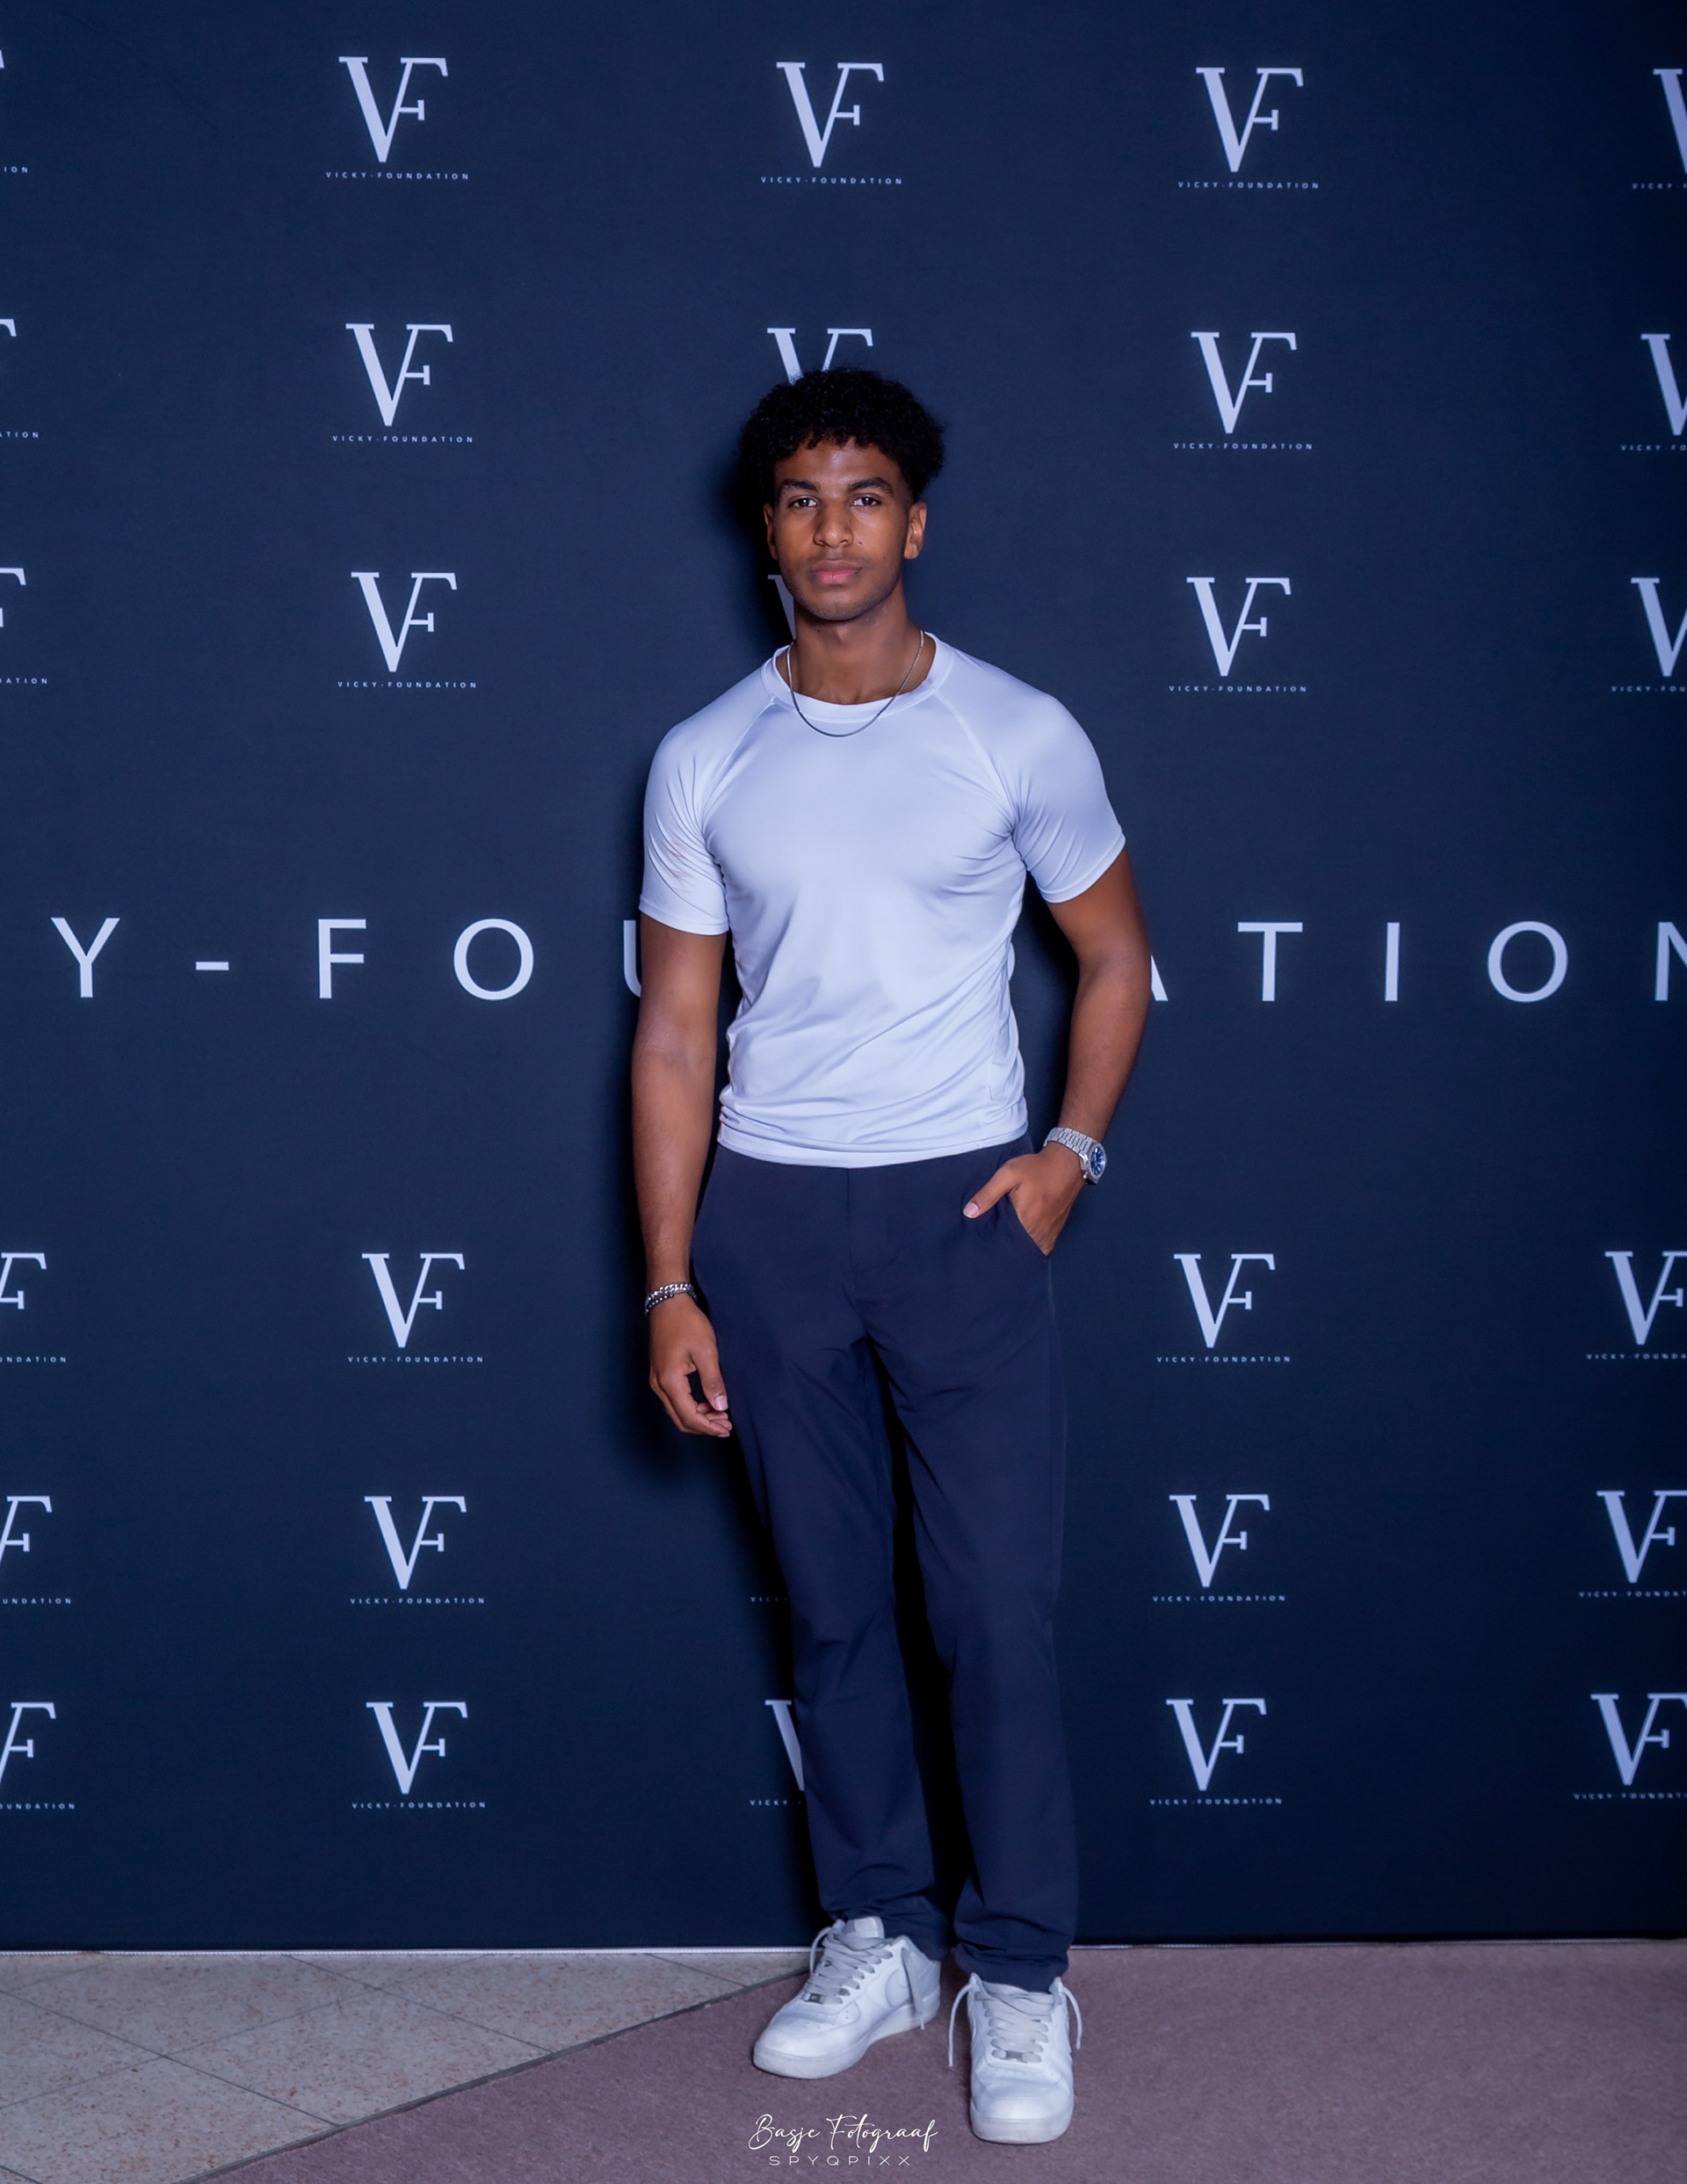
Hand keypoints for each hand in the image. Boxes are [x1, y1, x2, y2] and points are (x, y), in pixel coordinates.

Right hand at [648, 1292, 732, 1436]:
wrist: (668, 1303)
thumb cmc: (687, 1323)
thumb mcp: (706, 1352)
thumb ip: (713, 1382)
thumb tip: (721, 1407)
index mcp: (670, 1381)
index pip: (689, 1417)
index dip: (709, 1427)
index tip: (726, 1429)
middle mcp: (659, 1385)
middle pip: (680, 1419)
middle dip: (704, 1426)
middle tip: (726, 1425)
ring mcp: (656, 1380)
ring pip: (676, 1411)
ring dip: (698, 1417)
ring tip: (720, 1414)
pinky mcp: (659, 1374)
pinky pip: (674, 1400)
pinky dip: (690, 1407)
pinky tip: (707, 1402)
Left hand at [962, 1145, 1084, 1254]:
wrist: (1067, 1165)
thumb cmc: (1037, 1168)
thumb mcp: (1008, 1174)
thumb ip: (988, 1193)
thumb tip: (969, 1213)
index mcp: (1024, 1220)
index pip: (1002, 1242)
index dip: (992, 1241)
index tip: (984, 1238)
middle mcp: (1038, 1232)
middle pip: (1015, 1248)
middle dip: (1004, 1245)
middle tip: (995, 1236)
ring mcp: (1049, 1234)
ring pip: (1028, 1250)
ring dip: (1018, 1246)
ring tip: (1007, 1236)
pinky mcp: (1055, 1233)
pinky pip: (1040, 1247)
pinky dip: (1030, 1244)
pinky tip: (1022, 1235)